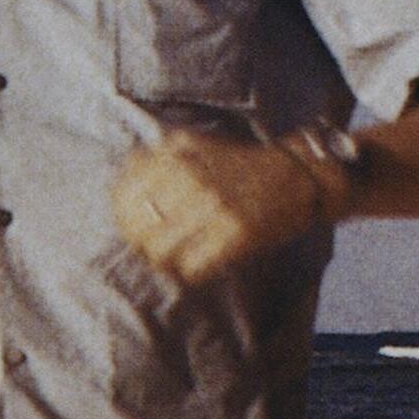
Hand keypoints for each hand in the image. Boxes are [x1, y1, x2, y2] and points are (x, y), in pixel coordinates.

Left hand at [109, 130, 326, 286]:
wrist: (296, 176)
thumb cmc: (241, 166)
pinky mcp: (234, 234)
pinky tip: (198, 264)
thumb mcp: (196, 145)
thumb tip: (123, 177)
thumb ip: (158, 157)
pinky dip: (191, 272)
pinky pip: (193, 268)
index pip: (123, 197)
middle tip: (153, 248)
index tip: (131, 226)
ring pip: (161, 253)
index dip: (122, 218)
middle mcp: (191, 180)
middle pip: (138, 230)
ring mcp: (213, 207)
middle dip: (141, 244)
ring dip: (165, 262)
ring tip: (175, 260)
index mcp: (176, 157)